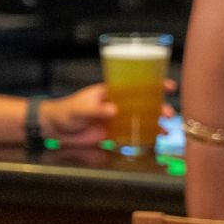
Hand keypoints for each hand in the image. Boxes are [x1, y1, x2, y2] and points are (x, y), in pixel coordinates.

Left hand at [35, 81, 178, 147]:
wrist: (56, 129)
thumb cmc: (66, 112)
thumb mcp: (80, 108)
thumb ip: (96, 109)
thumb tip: (114, 110)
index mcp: (111, 92)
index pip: (134, 85)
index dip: (152, 84)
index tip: (167, 86)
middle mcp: (117, 103)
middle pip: (142, 103)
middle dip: (158, 106)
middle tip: (168, 113)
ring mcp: (117, 118)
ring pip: (141, 118)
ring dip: (155, 123)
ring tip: (165, 130)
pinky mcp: (113, 133)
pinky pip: (132, 133)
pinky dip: (144, 136)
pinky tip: (155, 140)